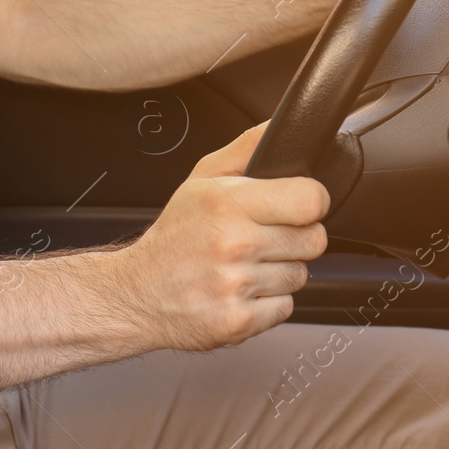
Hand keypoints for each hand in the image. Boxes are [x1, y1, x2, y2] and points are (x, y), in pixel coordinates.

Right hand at [111, 123, 329, 351]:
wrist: (135, 294)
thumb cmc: (172, 238)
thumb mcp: (199, 181)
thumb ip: (246, 149)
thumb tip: (280, 127)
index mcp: (225, 203)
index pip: (310, 200)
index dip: (310, 203)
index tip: (295, 207)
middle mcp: (231, 244)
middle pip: (314, 240)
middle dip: (294, 239)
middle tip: (261, 240)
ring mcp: (235, 286)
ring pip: (300, 276)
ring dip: (278, 272)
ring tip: (244, 267)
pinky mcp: (239, 321)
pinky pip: (285, 307)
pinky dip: (267, 303)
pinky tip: (240, 291)